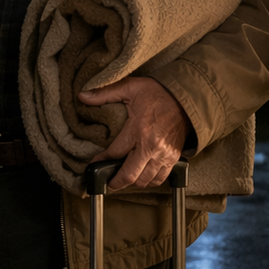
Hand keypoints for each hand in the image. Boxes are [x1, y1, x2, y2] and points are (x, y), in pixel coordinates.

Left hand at [77, 76, 191, 191]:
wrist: (187, 98)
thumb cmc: (158, 92)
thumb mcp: (130, 87)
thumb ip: (105, 93)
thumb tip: (82, 95)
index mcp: (138, 129)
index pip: (114, 153)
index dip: (101, 161)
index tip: (94, 164)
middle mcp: (152, 146)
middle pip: (130, 175)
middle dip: (115, 182)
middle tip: (107, 181)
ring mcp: (165, 154)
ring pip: (145, 180)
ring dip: (133, 182)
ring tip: (123, 177)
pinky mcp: (174, 157)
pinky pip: (160, 178)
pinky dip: (150, 181)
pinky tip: (142, 175)